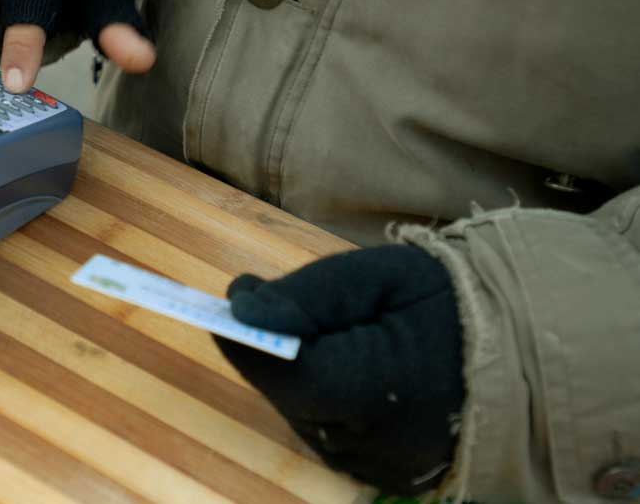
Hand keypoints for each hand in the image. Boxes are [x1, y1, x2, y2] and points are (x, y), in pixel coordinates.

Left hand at [215, 245, 464, 495]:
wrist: (523, 349)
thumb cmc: (447, 301)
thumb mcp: (375, 276)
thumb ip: (305, 295)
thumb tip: (239, 306)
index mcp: (381, 390)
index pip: (289, 375)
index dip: (248, 340)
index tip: (229, 301)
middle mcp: (376, 444)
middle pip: (290, 395)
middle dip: (276, 351)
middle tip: (279, 303)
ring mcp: (380, 468)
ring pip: (303, 417)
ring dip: (299, 377)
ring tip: (328, 333)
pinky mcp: (383, 477)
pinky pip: (328, 434)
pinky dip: (324, 400)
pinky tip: (346, 367)